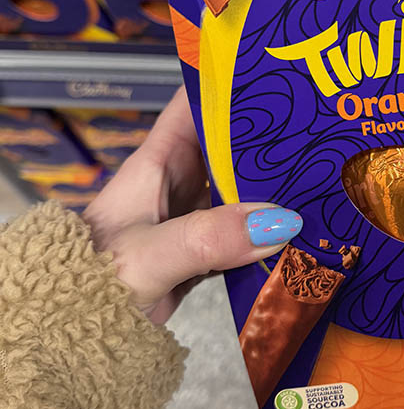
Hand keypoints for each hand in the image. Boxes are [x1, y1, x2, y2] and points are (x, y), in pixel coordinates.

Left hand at [83, 86, 300, 324]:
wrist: (74, 338)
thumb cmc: (91, 284)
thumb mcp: (150, 255)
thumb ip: (209, 238)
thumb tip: (280, 221)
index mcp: (157, 164)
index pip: (193, 105)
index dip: (228, 82)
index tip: (274, 70)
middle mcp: (177, 184)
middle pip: (230, 146)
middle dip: (269, 136)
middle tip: (321, 128)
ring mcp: (192, 220)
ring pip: (242, 191)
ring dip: (275, 188)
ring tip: (324, 175)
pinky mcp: (203, 255)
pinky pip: (245, 234)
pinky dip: (271, 233)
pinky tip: (303, 232)